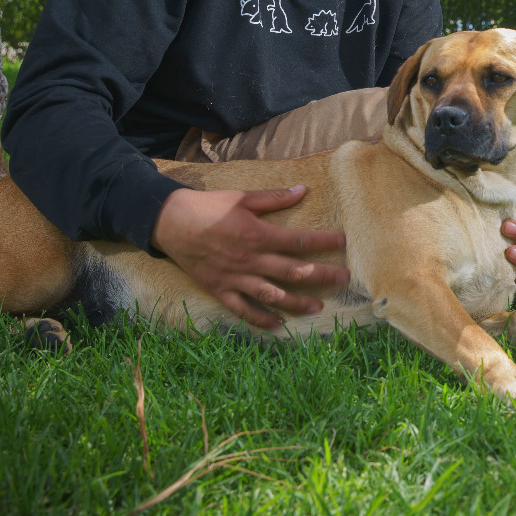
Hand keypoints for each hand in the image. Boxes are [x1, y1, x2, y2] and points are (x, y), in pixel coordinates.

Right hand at [150, 186, 348, 329]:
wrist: (171, 222)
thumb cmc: (209, 207)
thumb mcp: (243, 197)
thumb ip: (274, 198)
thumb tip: (303, 190)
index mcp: (258, 235)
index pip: (299, 241)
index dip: (323, 242)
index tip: (342, 242)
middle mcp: (250, 260)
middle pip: (294, 271)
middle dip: (322, 275)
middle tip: (343, 279)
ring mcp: (235, 278)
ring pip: (273, 295)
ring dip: (297, 303)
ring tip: (318, 307)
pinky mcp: (220, 289)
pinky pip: (243, 310)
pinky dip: (261, 319)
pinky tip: (278, 325)